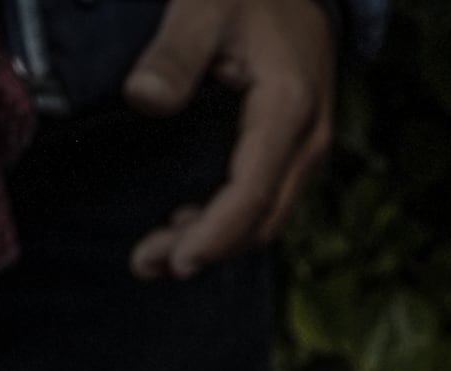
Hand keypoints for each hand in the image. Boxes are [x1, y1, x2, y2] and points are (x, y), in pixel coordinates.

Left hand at [121, 0, 333, 277]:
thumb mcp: (202, 9)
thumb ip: (173, 55)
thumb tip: (142, 98)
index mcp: (288, 110)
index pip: (252, 193)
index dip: (214, 234)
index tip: (174, 259)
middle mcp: (309, 141)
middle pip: (262, 220)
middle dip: (207, 249)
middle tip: (146, 264)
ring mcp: (309, 150)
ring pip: (268, 218)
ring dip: (216, 242)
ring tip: (157, 256)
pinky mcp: (298, 152)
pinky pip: (269, 202)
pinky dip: (230, 224)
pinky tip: (189, 226)